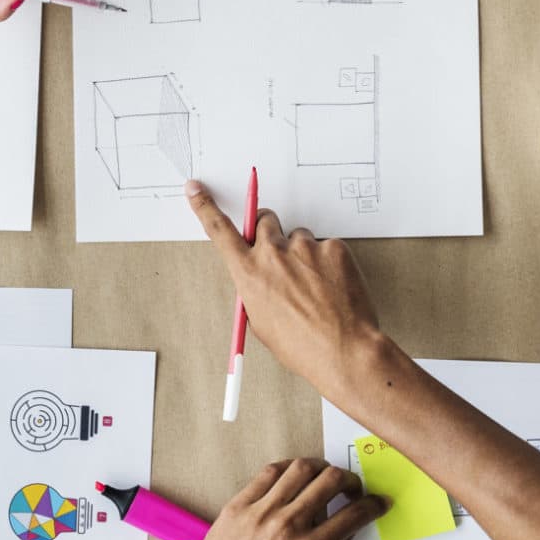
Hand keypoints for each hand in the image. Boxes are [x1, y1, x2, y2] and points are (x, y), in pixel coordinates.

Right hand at [185, 181, 388, 393]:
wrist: (343, 350)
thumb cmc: (302, 345)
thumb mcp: (261, 322)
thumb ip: (255, 289)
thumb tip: (259, 277)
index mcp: (249, 273)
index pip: (219, 230)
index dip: (205, 206)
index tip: (196, 189)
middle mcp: (273, 254)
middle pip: (263, 220)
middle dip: (269, 230)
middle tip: (282, 252)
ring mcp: (304, 248)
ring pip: (299, 236)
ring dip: (303, 253)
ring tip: (315, 286)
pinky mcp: (333, 247)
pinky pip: (327, 246)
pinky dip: (329, 263)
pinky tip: (333, 286)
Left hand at [188, 459, 382, 539]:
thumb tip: (347, 530)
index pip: (353, 515)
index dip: (373, 505)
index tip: (378, 502)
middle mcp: (288, 526)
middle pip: (331, 481)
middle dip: (350, 480)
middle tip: (351, 488)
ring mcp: (261, 512)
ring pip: (301, 468)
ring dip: (321, 468)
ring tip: (323, 478)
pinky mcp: (238, 505)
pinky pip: (268, 473)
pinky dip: (288, 469)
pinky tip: (293, 477)